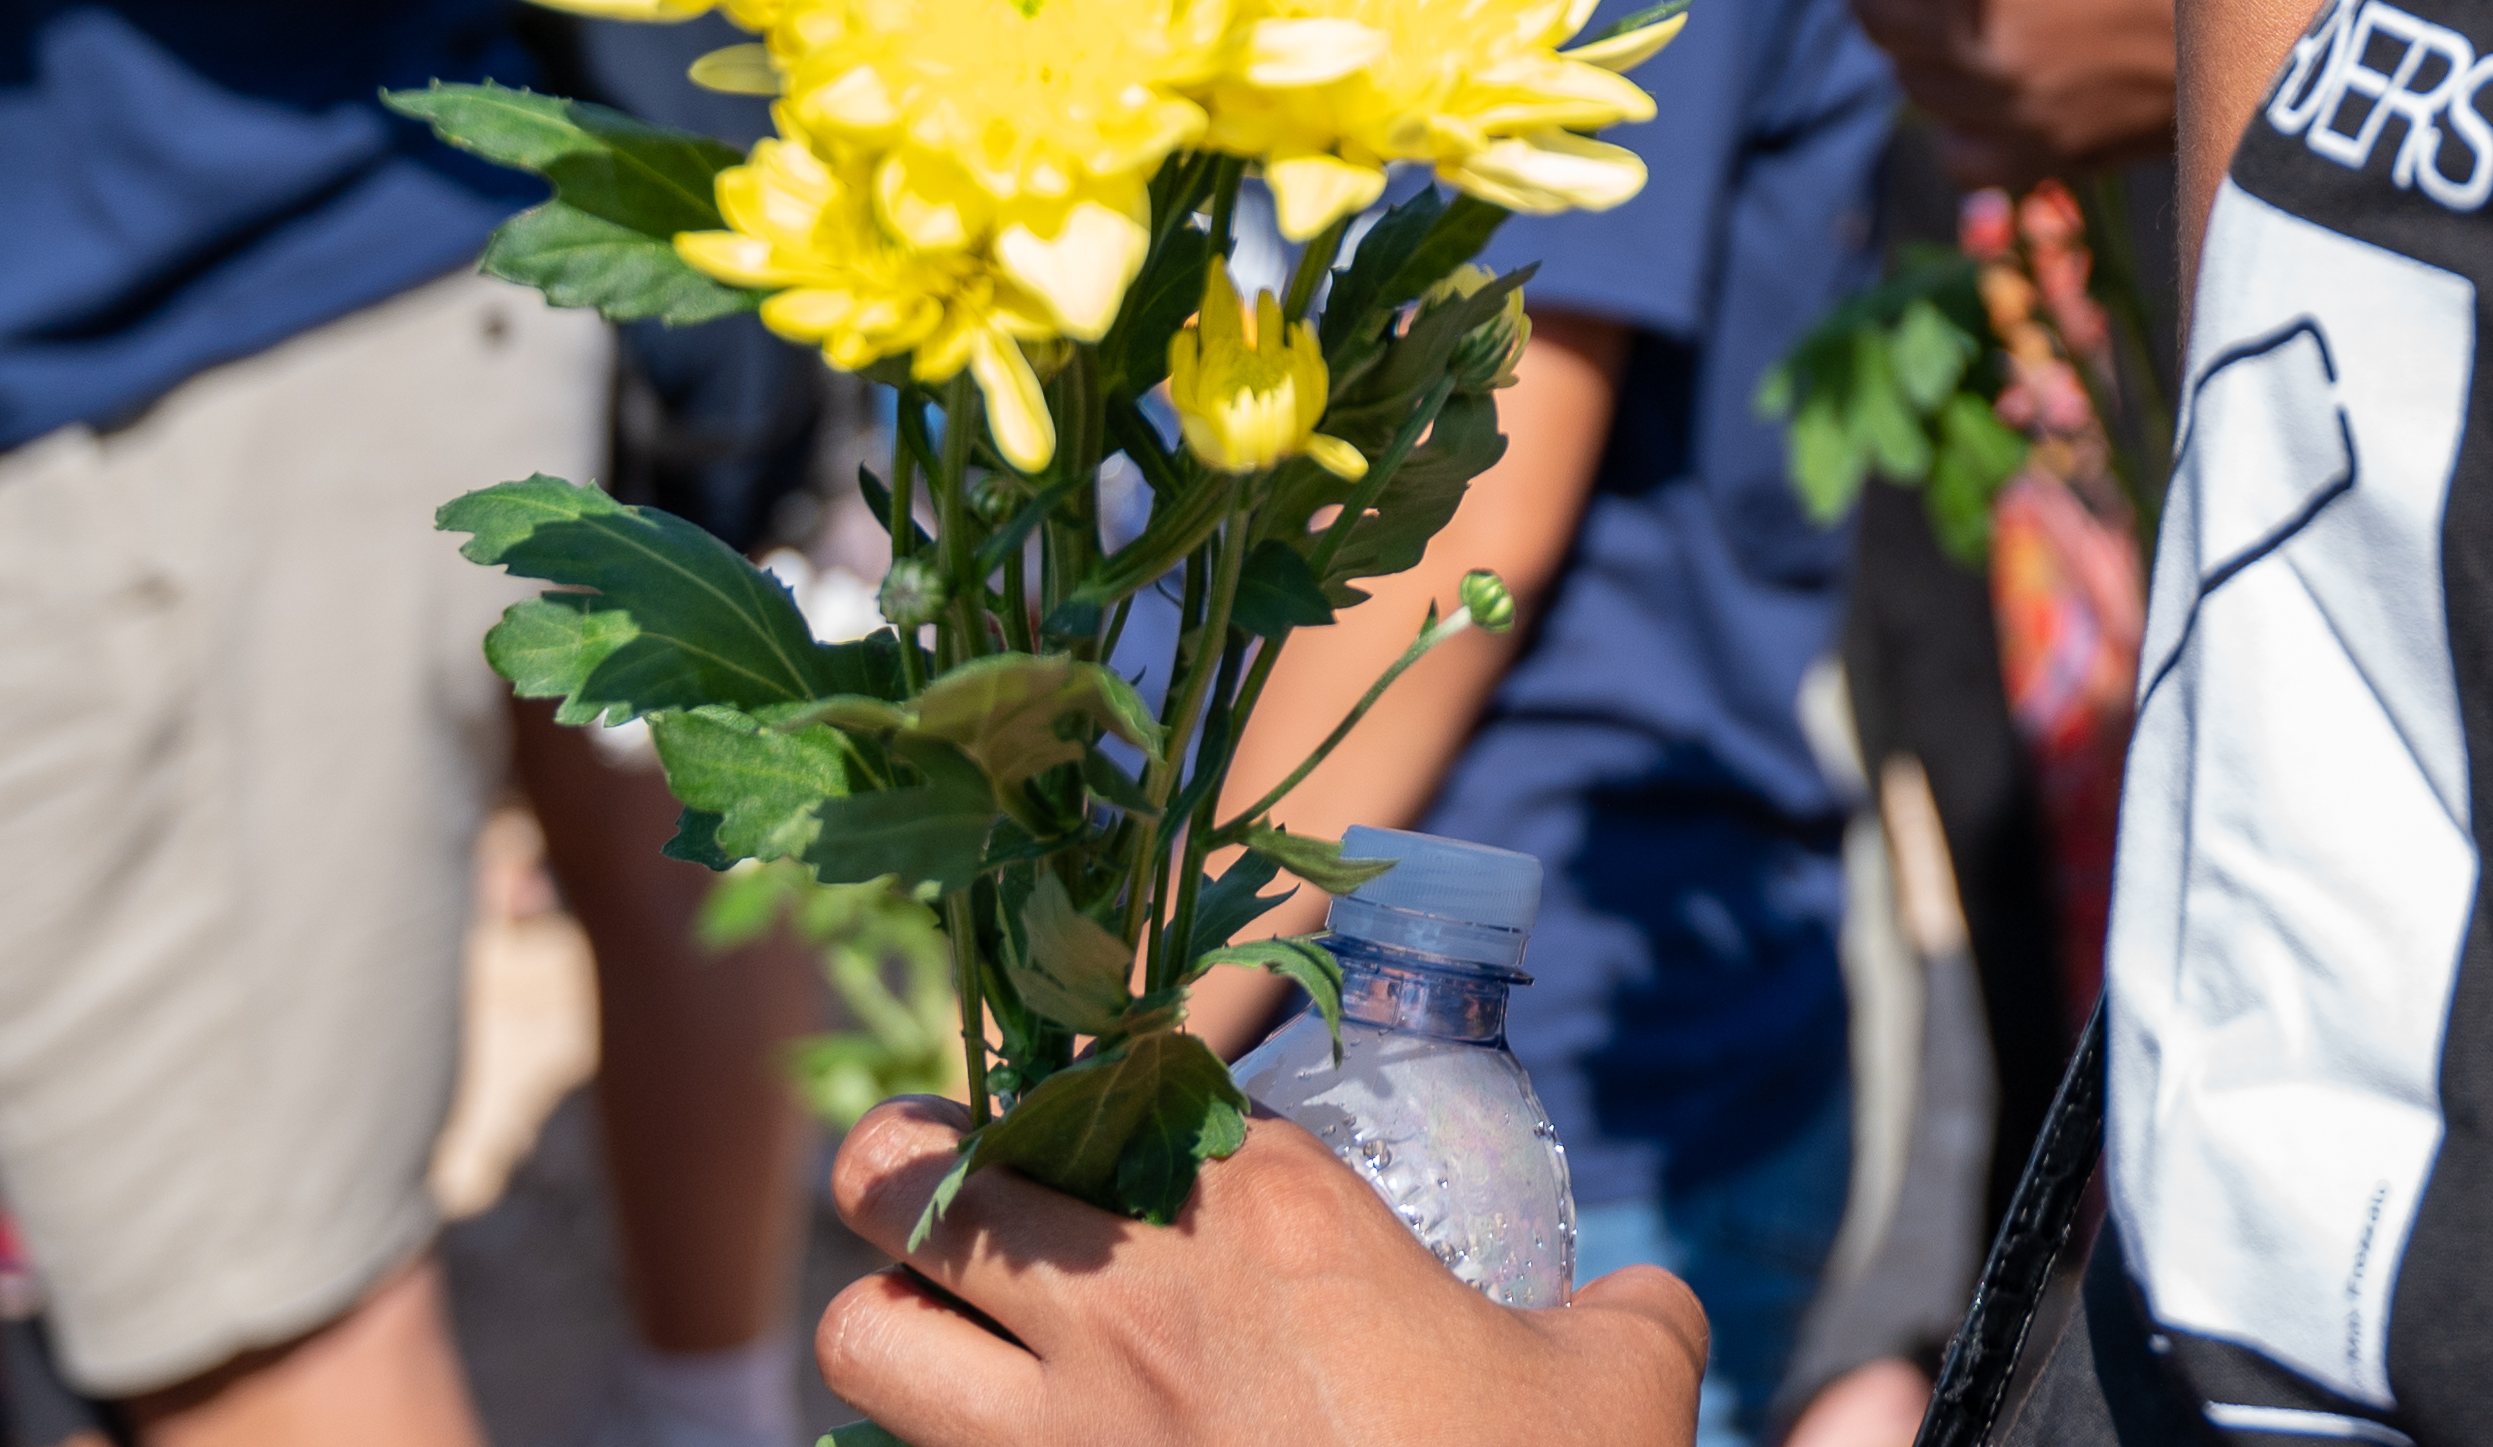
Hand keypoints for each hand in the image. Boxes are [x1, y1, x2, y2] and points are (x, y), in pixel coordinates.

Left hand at [817, 1097, 1706, 1446]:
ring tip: (950, 1338)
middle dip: (914, 1173)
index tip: (1127, 1127)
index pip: (1122, 1081)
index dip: (1107, 1092)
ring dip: (892, 1323)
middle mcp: (1131, 1307)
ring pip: (862, 1335)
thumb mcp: (1627, 1376)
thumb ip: (1623, 1310)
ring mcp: (1057, 1443)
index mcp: (1273, 1218)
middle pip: (911, 1180)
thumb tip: (1630, 1304)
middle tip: (965, 1202)